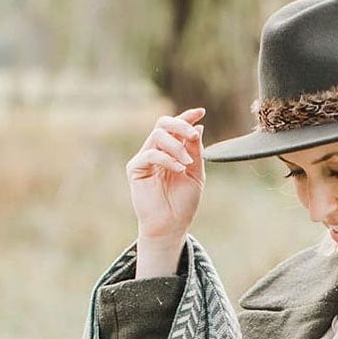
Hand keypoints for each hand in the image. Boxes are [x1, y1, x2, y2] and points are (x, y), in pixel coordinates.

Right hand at [126, 107, 206, 243]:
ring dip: (176, 146)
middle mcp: (156, 152)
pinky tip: (179, 170)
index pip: (175, 127)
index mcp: (171, 152)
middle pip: (163, 124)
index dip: (187, 117)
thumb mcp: (196, 175)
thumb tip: (199, 128)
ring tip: (187, 164)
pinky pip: (151, 154)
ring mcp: (145, 159)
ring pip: (158, 136)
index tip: (201, 112)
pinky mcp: (136, 169)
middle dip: (180, 125)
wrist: (171, 226)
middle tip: (193, 136)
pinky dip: (167, 159)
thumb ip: (195, 153)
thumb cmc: (183, 204)